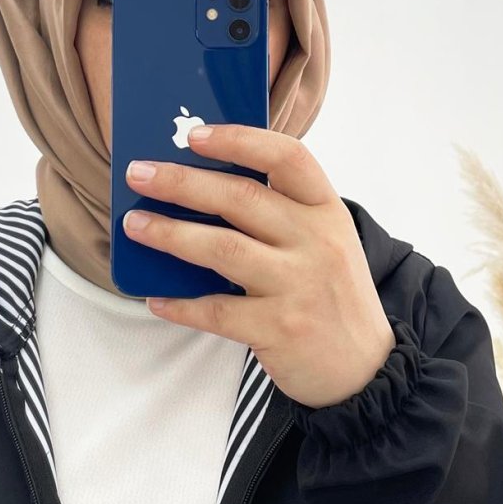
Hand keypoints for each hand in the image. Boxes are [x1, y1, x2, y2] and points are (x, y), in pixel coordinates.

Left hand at [123, 123, 395, 409]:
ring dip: (170, 234)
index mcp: (326, 211)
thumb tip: (197, 188)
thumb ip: (278, 214)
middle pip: (240, 198)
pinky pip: (217, 311)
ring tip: (134, 224)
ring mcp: (298, 286)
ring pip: (222, 249)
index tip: (194, 135)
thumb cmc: (330, 295)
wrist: (367, 369)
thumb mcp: (322, 242)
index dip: (238, 140)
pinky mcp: (280, 328)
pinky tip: (155, 299)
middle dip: (181, 182)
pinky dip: (181, 305)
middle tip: (139, 174)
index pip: (287, 157)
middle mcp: (316, 242)